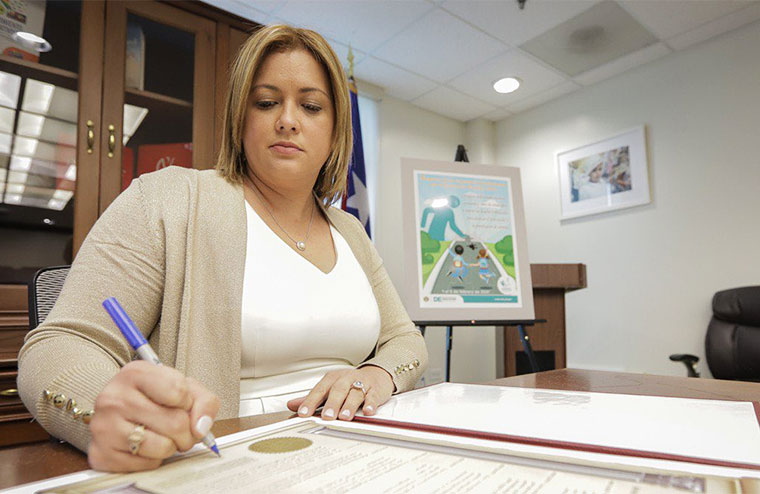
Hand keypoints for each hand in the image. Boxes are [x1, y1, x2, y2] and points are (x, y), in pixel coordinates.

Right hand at [88, 361, 219, 471]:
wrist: (118, 412)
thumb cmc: (153, 398)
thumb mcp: (183, 387)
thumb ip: (204, 401)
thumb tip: (201, 428)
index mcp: (135, 373)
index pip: (179, 391)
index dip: (188, 402)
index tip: (181, 403)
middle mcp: (114, 397)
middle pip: (174, 423)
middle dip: (186, 431)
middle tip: (180, 429)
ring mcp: (104, 426)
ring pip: (162, 446)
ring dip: (171, 446)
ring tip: (162, 436)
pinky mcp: (101, 453)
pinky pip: (146, 464)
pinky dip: (154, 459)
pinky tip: (146, 446)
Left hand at [287, 365, 393, 420]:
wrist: (375, 375)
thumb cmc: (349, 383)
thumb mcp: (329, 388)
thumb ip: (312, 398)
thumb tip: (292, 405)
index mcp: (332, 379)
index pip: (319, 391)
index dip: (311, 402)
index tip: (303, 413)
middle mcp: (345, 380)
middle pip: (337, 391)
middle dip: (332, 404)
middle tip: (326, 417)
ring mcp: (361, 384)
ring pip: (354, 394)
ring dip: (349, 405)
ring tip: (345, 417)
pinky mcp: (375, 390)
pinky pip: (372, 397)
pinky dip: (370, 404)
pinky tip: (367, 411)